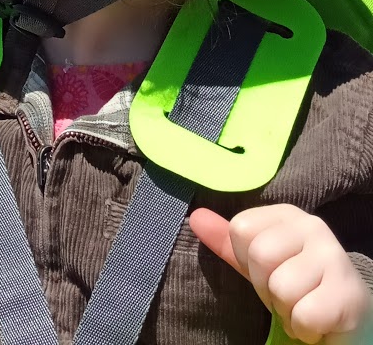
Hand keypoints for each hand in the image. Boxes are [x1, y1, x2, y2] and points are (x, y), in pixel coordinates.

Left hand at [190, 204, 372, 342]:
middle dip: (268, 290)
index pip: (241, 229)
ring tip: (305, 307)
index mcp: (288, 215)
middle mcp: (314, 226)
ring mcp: (335, 257)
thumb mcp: (260, 267)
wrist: (347, 322)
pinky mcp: (349, 294)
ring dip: (288, 311)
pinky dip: (306, 329)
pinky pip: (303, 315)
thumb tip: (195, 217)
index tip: (273, 274)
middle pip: (260, 255)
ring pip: (281, 287)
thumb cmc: (300, 291)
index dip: (250, 264)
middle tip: (290, 296)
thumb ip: (229, 244)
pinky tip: (320, 324)